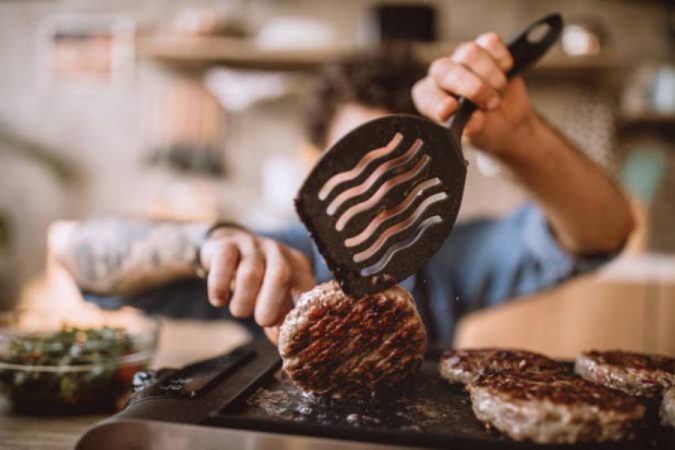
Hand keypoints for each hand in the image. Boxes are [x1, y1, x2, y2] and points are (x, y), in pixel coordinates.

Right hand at [200, 227, 314, 339]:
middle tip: (262, 321)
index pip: (306, 288)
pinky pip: (223, 263)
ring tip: (239, 311)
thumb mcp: (273, 292)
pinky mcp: (226, 245)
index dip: (298, 314)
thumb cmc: (255, 275)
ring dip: (243, 301)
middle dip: (270, 305)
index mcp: (296, 265)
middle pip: (280, 275)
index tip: (287, 335)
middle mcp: (277, 252)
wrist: (227, 243)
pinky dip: (219, 286)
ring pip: (250, 274)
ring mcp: (252, 246)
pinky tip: (219, 300)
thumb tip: (281, 340)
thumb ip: (278, 315)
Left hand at [412, 33, 537, 158]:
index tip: (451, 109)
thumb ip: (472, 128)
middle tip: (491, 104)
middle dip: (472, 86)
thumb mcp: (478, 136)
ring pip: (470, 53)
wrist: (508, 122)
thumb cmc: (485, 130)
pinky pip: (490, 42)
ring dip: (490, 76)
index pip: (425, 95)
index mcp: (431, 100)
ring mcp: (462, 59)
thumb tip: (474, 121)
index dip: (436, 101)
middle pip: (445, 68)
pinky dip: (502, 58)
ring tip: (498, 94)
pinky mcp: (485, 47)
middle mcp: (442, 76)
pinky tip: (506, 72)